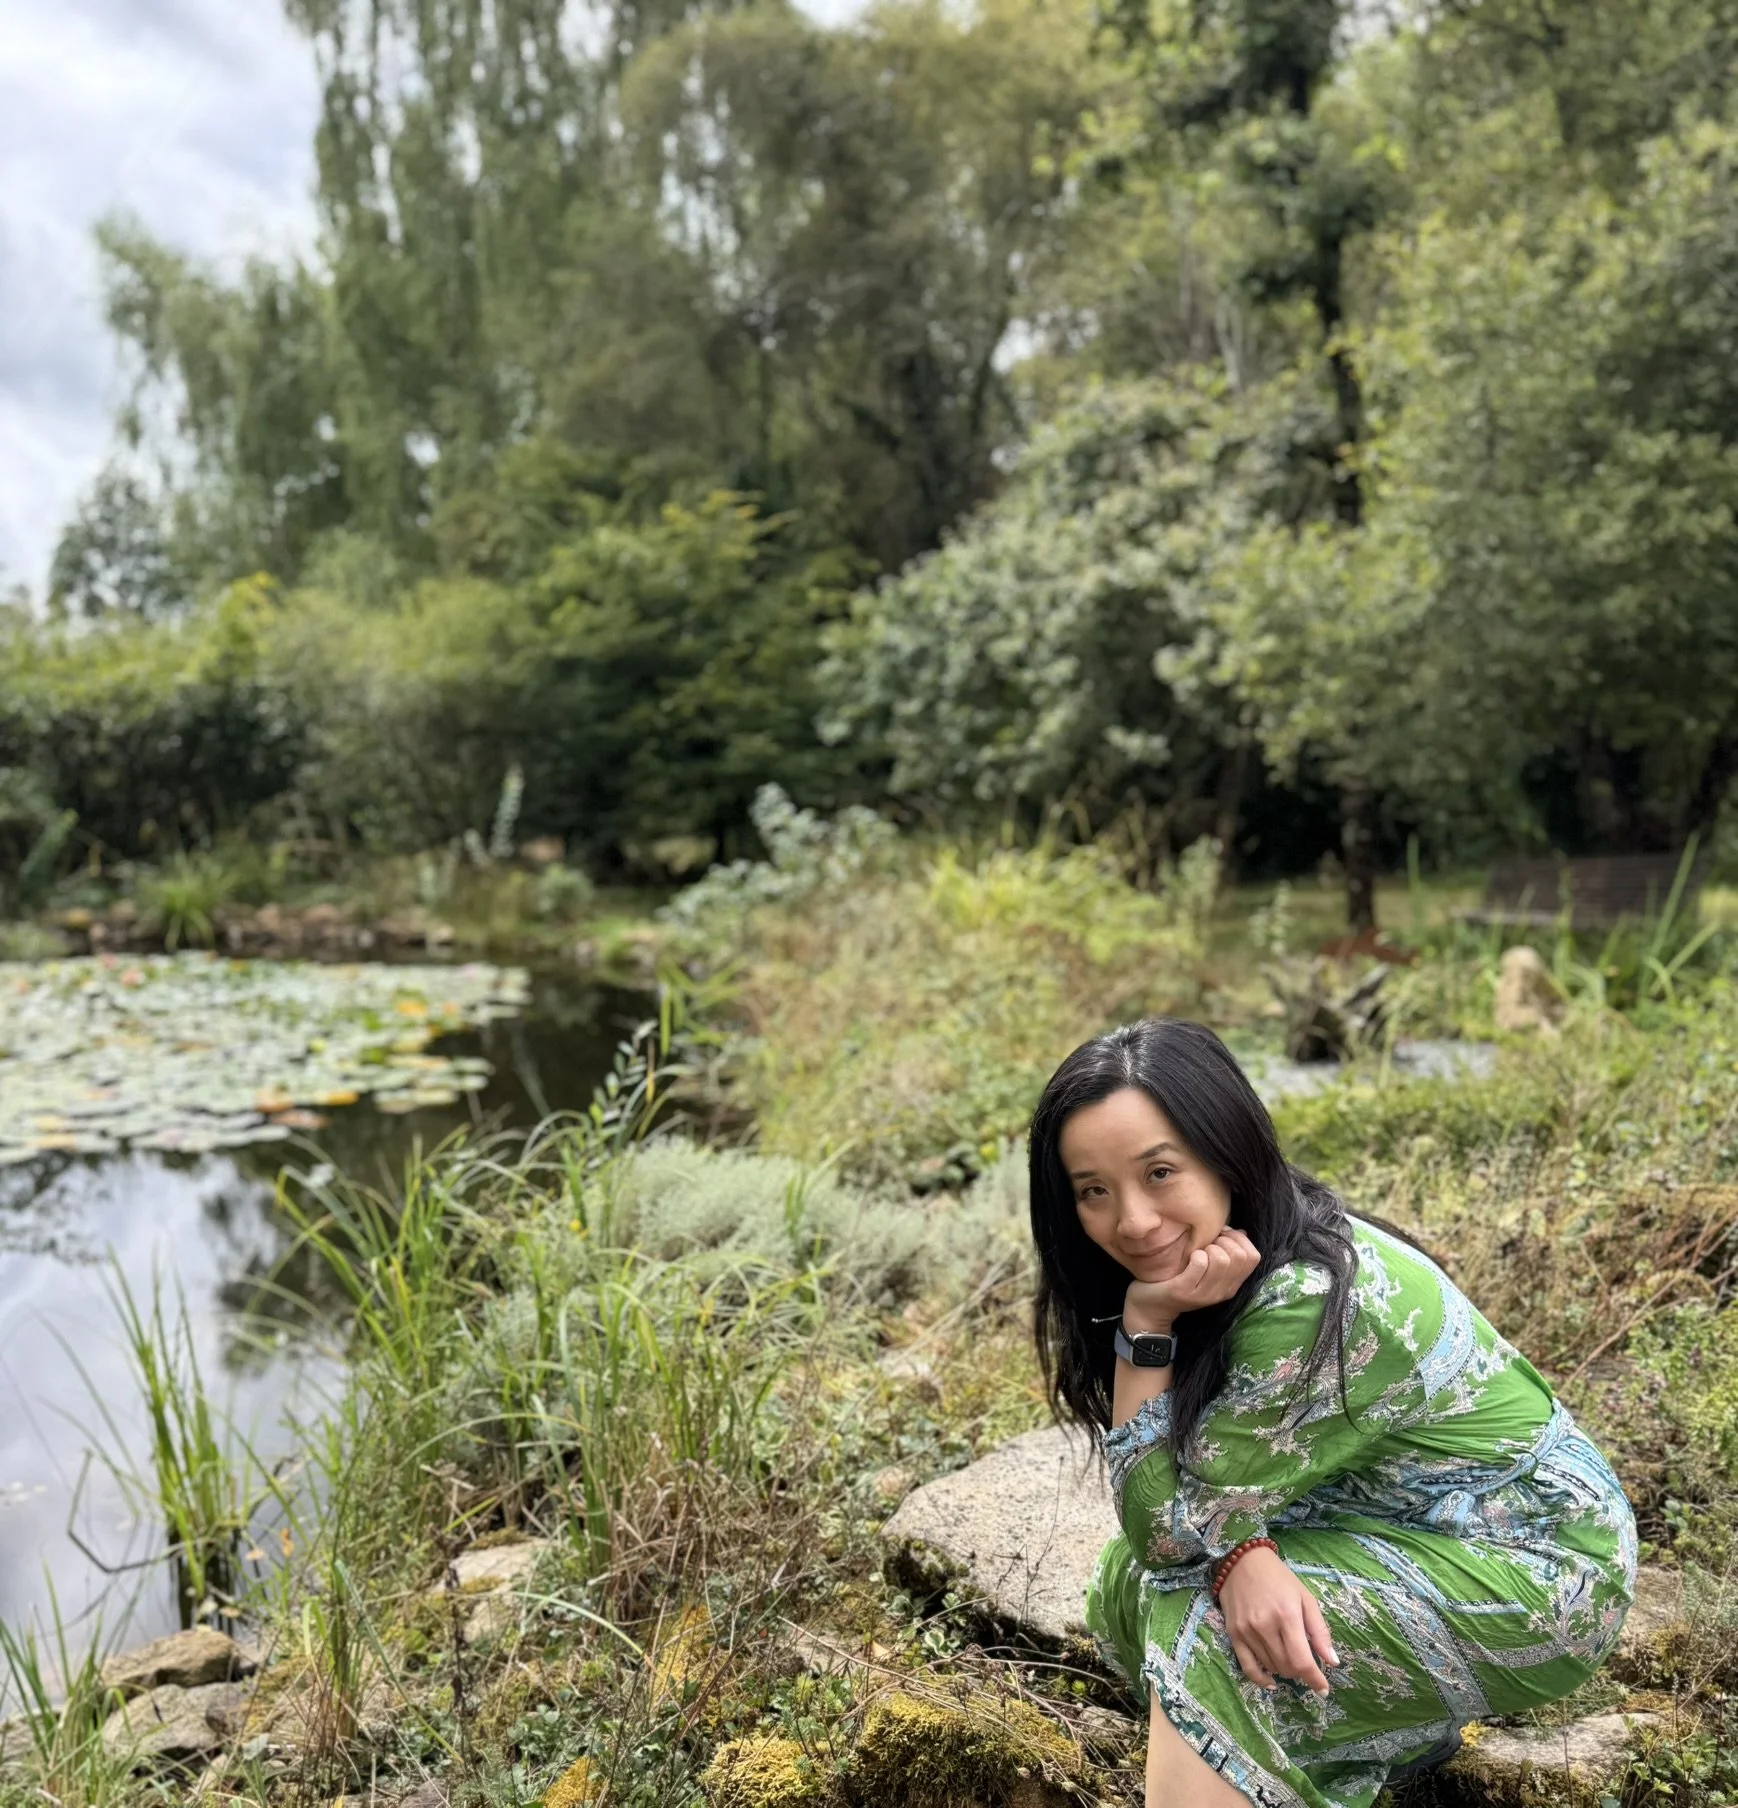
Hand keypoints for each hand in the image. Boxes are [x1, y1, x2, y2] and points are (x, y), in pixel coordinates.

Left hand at [1122, 1228, 1260, 1331]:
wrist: (1151, 1307)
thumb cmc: (1180, 1279)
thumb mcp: (1208, 1270)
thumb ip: (1225, 1253)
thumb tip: (1240, 1231)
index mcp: (1232, 1285)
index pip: (1254, 1257)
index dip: (1240, 1239)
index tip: (1222, 1236)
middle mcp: (1223, 1291)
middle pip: (1239, 1256)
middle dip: (1224, 1241)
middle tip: (1207, 1243)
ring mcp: (1205, 1293)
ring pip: (1222, 1259)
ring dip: (1209, 1247)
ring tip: (1198, 1251)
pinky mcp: (1185, 1290)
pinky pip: (1199, 1263)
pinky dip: (1195, 1254)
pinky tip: (1189, 1257)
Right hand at [1217, 1545, 1337, 1695]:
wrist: (1242, 1560)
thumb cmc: (1279, 1578)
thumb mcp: (1306, 1598)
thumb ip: (1320, 1631)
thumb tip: (1333, 1663)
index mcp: (1287, 1615)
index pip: (1302, 1660)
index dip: (1315, 1679)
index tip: (1323, 1690)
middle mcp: (1265, 1626)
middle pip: (1287, 1667)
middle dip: (1300, 1671)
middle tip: (1304, 1660)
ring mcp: (1246, 1631)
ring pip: (1271, 1667)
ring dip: (1284, 1669)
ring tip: (1288, 1656)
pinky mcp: (1233, 1633)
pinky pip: (1247, 1667)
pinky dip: (1261, 1679)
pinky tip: (1271, 1682)